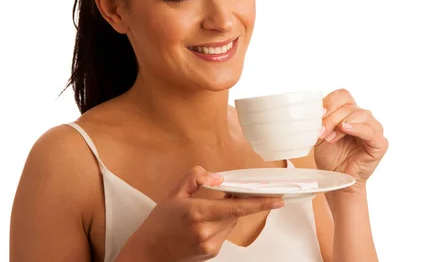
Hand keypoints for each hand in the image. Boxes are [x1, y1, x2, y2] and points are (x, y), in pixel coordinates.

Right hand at [115, 165, 283, 261]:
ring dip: (229, 212)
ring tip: (211, 207)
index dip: (260, 203)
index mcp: (197, 213)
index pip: (236, 207)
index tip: (277, 199)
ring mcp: (210, 245)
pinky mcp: (212, 253)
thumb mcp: (174, 193)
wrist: (148, 252)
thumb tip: (219, 178)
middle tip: (234, 190)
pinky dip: (222, 223)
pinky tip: (207, 221)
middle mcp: (206, 232)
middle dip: (239, 200)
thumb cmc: (160, 222)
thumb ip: (196, 178)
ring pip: (232, 223)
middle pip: (236, 213)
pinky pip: (225, 233)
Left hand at [314, 89, 387, 190]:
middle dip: (331, 118)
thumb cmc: (330, 157)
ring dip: (341, 124)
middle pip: (349, 106)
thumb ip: (321, 120)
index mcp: (350, 112)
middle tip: (321, 132)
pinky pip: (370, 130)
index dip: (330, 102)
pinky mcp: (380, 143)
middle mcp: (364, 118)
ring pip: (360, 114)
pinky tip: (345, 129)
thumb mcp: (320, 134)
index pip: (343, 95)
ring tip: (330, 138)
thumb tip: (315, 109)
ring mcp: (374, 129)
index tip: (318, 115)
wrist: (336, 179)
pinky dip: (357, 128)